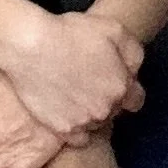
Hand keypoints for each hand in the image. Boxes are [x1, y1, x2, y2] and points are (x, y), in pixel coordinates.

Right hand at [0, 7, 140, 138]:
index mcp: (120, 87)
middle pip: (114, 111)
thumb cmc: (72, 33)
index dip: (127, 88)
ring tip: (76, 92)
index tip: (114, 79)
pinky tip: (68, 110)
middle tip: (90, 81)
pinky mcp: (61, 131)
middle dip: (107, 98)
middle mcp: (105, 110)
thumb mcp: (114, 29)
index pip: (136, 100)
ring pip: (96, 123)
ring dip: (92, 112)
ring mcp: (83, 123)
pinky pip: (78, 137)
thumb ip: (133, 53)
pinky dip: (77, 127)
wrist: (31, 48)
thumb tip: (134, 71)